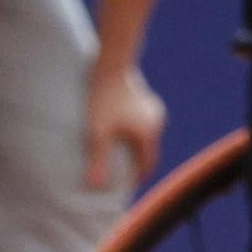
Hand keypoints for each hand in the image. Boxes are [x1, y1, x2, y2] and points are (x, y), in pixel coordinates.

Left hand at [83, 64, 165, 191]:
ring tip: (120, 151)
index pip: (147, 164)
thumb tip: (95, 187)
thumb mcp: (97, 133)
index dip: (137, 177)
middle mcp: (156, 122)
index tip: (127, 186)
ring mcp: (153, 108)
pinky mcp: (145, 97)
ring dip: (135, 145)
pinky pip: (142, 120)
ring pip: (146, 134)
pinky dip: (133, 130)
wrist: (110, 64)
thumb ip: (98, 161)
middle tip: (123, 172)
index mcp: (148, 134)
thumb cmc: (102, 99)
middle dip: (137, 162)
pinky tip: (120, 128)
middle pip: (148, 149)